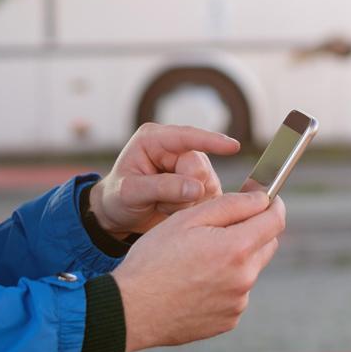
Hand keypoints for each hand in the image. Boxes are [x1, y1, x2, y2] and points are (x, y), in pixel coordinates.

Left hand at [90, 123, 240, 237]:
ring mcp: (190, 166)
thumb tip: (196, 187)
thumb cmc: (117, 198)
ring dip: (186, 203)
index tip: (233, 146)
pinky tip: (174, 210)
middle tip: (160, 202)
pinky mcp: (200, 183)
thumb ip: (162, 187)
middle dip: (183, 191)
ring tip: (162, 205)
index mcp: (154, 139)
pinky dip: (193, 209)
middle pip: (199, 168)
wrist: (118, 214)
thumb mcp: (130, 193)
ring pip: (207, 185)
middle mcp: (176, 149)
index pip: (187, 137)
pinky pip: (210, 197)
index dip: (211, 141)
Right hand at [111, 191, 286, 351]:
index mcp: (236, 248)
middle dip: (253, 230)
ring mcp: (238, 302)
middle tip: (223, 226)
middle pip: (266, 245)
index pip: (275, 220)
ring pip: (249, 270)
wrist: (131, 310)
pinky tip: (194, 284)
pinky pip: (235, 294)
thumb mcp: (187, 220)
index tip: (267, 198)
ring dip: (235, 259)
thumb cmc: (153, 260)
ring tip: (197, 261)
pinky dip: (224, 284)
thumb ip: (231, 205)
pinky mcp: (228, 320)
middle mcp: (244, 278)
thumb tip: (261, 198)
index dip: (273, 204)